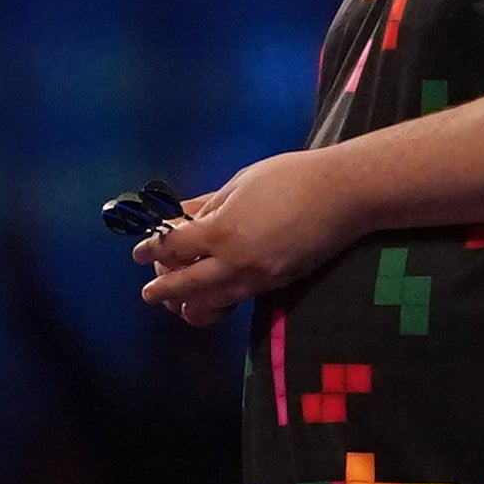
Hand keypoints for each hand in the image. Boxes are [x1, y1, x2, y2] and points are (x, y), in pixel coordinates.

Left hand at [135, 149, 360, 324]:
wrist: (345, 195)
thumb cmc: (291, 178)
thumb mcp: (240, 184)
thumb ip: (205, 206)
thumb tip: (178, 218)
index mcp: (222, 230)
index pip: (172, 248)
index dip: (150, 250)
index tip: (138, 253)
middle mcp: (235, 262)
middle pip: (184, 286)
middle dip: (162, 291)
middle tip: (149, 294)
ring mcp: (257, 278)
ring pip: (211, 304)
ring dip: (188, 304)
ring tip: (178, 303)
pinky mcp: (276, 286)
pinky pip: (237, 300)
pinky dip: (218, 302)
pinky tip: (212, 296)